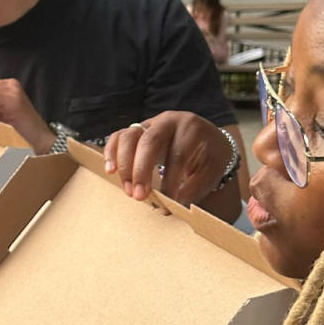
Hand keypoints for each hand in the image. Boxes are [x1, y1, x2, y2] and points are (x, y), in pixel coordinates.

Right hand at [103, 111, 232, 204]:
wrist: (206, 137)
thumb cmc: (209, 156)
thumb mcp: (212, 170)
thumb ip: (195, 187)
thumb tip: (173, 203)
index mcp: (192, 128)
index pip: (177, 154)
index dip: (170, 180)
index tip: (167, 202)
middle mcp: (168, 120)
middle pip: (149, 142)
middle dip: (141, 171)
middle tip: (139, 197)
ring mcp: (149, 123)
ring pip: (129, 137)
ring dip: (125, 165)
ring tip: (127, 190)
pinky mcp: (136, 129)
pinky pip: (118, 137)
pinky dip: (111, 153)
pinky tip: (111, 171)